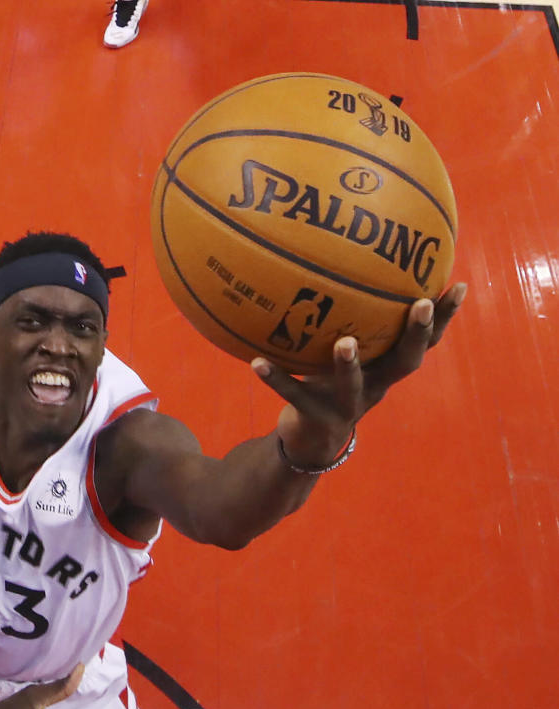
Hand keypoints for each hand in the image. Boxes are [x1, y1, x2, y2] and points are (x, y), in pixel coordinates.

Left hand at [252, 283, 465, 464]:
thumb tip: (346, 262)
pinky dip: (276, 378)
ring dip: (348, 364)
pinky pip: (293, 394)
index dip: (444, 317)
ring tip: (343, 342)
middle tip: (419, 305)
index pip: (426, 341)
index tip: (458, 284)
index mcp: (387, 368)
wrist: (311, 439)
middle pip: (405, 362)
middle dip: (416, 334)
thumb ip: (350, 319)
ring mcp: (347, 406)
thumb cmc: (329, 381)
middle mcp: (375, 387)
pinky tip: (256, 362)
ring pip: (353, 385)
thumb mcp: (347, 350)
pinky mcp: (315, 417)